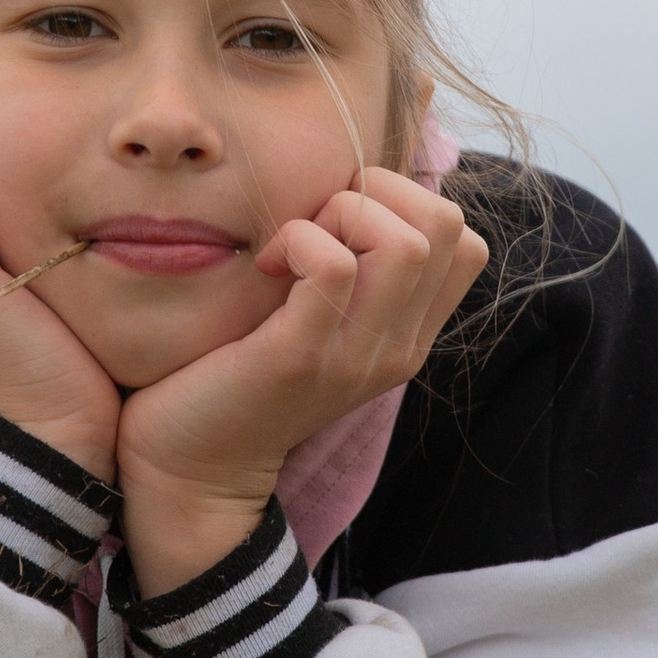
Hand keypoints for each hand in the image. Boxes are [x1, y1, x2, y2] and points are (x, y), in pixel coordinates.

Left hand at [115, 167, 489, 588]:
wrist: (191, 467)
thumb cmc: (240, 373)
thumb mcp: (318, 321)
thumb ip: (351, 271)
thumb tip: (356, 190)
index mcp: (408, 336)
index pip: (467, 243)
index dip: (407, 204)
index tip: (342, 224)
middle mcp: (398, 349)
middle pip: (446, 226)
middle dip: (378, 196)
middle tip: (317, 224)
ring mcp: (357, 358)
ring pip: (405, 243)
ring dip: (342, 215)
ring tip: (295, 243)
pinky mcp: (303, 359)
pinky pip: (335, 267)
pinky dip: (300, 240)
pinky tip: (267, 265)